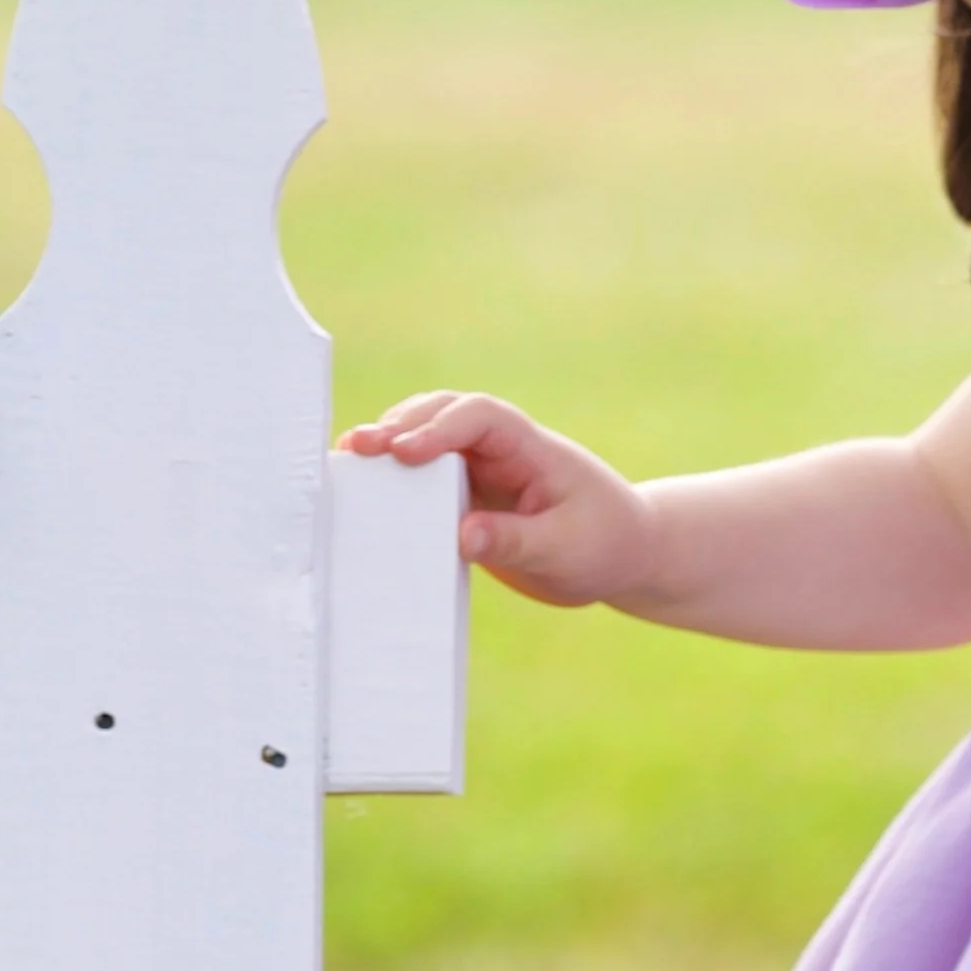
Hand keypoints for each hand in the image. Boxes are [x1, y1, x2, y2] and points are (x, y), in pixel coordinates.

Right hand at [339, 395, 653, 608]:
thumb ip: (516, 540)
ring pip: (426, 441)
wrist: (622, 556)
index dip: (439, 427)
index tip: (406, 452)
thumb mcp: (567, 549)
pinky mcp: (466, 498)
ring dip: (389, 446)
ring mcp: (481, 470)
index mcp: (532, 447)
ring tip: (347, 463)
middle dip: (400, 425)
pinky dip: (395, 482)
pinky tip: (362, 493)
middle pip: (442, 414)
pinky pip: (424, 482)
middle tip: (358, 448)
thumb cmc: (605, 545)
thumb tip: (460, 537)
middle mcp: (501, 449)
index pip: (481, 417)